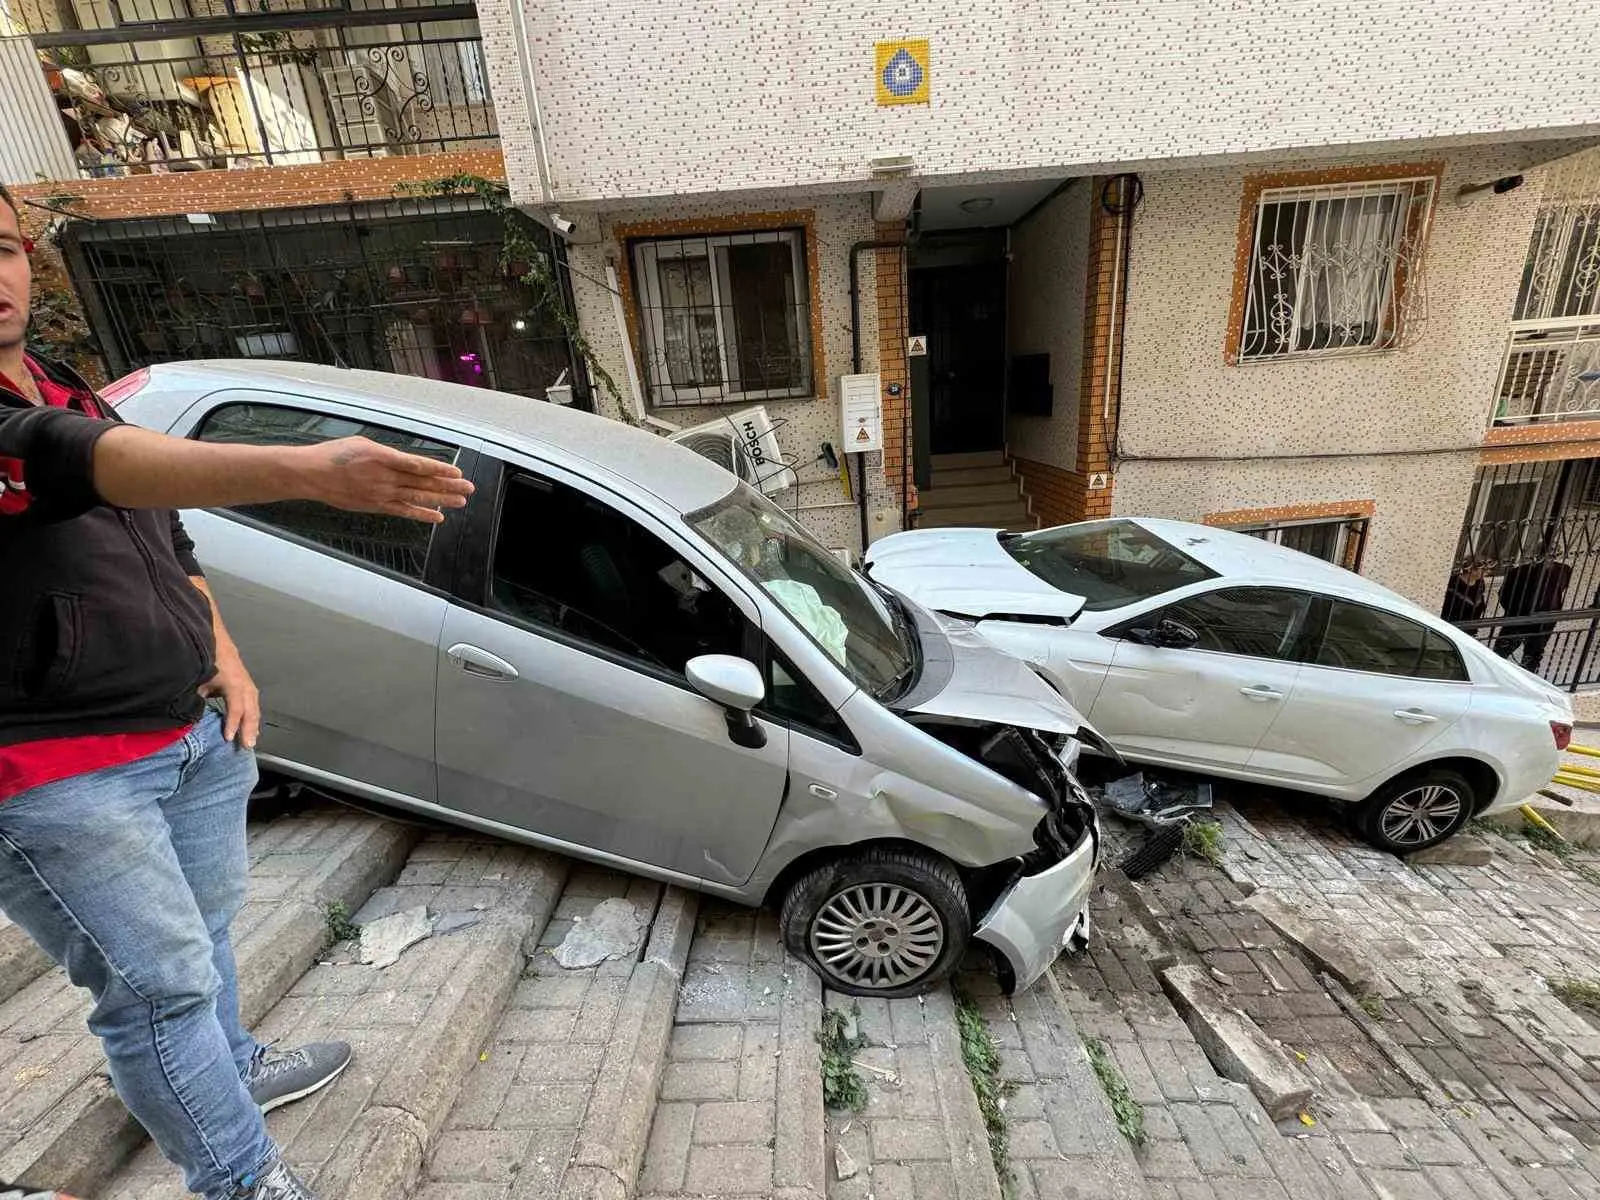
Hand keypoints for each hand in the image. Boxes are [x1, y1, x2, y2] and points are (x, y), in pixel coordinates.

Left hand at [200, 647, 260, 748]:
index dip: (233, 723)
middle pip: (251, 707)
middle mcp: (242, 679)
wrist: (208, 630)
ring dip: (253, 721)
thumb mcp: (195, 675)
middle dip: (250, 728)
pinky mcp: (242, 676)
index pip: (236, 706)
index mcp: (232, 680)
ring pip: (253, 702)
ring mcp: (244, 677)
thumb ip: (194, 695)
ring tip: (251, 737)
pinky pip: (251, 697)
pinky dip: (251, 711)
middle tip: (247, 745)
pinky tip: (249, 721)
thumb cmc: (203, 651)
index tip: (228, 738)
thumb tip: (190, 714)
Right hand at [295, 437, 473, 523]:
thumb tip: (406, 462)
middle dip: (449, 486)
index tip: (456, 472)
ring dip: (441, 500)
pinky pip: (403, 511)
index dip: (440, 470)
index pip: (418, 465)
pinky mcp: (376, 506)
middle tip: (468, 488)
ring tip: (460, 502)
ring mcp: (381, 493)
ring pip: (417, 497)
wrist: (311, 474)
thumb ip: (387, 454)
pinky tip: (438, 516)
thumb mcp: (363, 444)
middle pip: (423, 482)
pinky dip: (421, 514)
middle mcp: (385, 477)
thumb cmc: (334, 456)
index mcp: (382, 457)